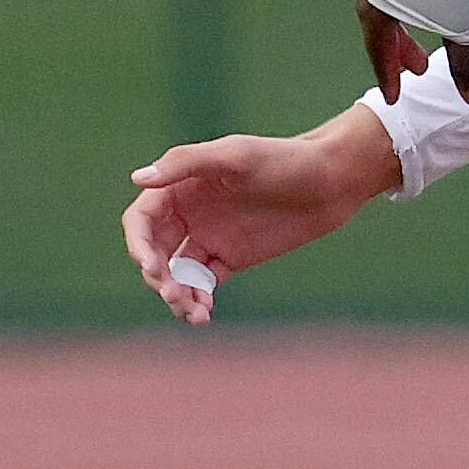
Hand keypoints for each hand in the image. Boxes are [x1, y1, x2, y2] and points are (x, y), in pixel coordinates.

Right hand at [120, 109, 403, 325]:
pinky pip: (203, 284)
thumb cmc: (284, 160)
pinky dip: (198, 300)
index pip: (142, 219)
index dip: (138, 243)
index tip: (152, 266)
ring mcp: (209, 237)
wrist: (331, 182)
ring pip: (176, 273)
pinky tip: (204, 313)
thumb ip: (187, 163)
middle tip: (174, 295)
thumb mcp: (236, 155)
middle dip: (157, 275)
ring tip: (193, 312)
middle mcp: (190, 213)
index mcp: (182, 186)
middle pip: (153, 250)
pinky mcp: (231, 259)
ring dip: (175, 295)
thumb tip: (138, 178)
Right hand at [356, 0, 468, 108]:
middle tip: (420, 67)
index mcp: (374, 3)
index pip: (377, 49)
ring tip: (425, 22)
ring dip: (405, 14)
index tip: (392, 96)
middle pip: (379, 19)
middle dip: (400, 46)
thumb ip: (465, 59)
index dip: (387, 75)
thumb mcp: (458, 19)